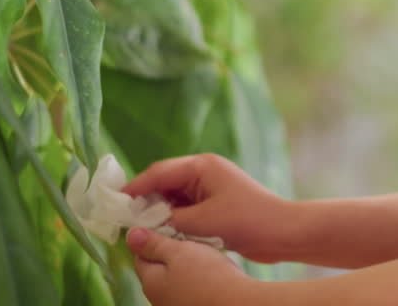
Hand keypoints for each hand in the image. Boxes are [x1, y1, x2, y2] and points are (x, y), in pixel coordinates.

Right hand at [123, 153, 292, 263]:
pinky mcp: (215, 202)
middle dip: (144, 199)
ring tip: (140, 226)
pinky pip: (186, 206)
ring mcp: (211, 186)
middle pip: (164, 181)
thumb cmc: (245, 221)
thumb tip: (144, 222)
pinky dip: (174, 217)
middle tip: (124, 217)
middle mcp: (205, 171)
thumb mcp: (202, 223)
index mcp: (202, 166)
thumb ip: (169, 220)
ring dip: (159, 210)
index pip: (158, 172)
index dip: (135, 187)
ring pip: (174, 195)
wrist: (282, 232)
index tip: (115, 201)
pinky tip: (163, 230)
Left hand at [127, 227, 248, 305]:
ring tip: (200, 249)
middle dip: (168, 250)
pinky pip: (188, 286)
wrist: (237, 303)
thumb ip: (153, 244)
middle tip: (186, 234)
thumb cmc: (207, 275)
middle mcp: (158, 298)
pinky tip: (209, 268)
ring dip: (183, 263)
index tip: (166, 224)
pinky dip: (195, 275)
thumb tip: (130, 235)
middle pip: (156, 267)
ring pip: (173, 277)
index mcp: (150, 282)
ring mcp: (175, 304)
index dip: (151, 237)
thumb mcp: (178, 252)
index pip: (140, 255)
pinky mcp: (193, 305)